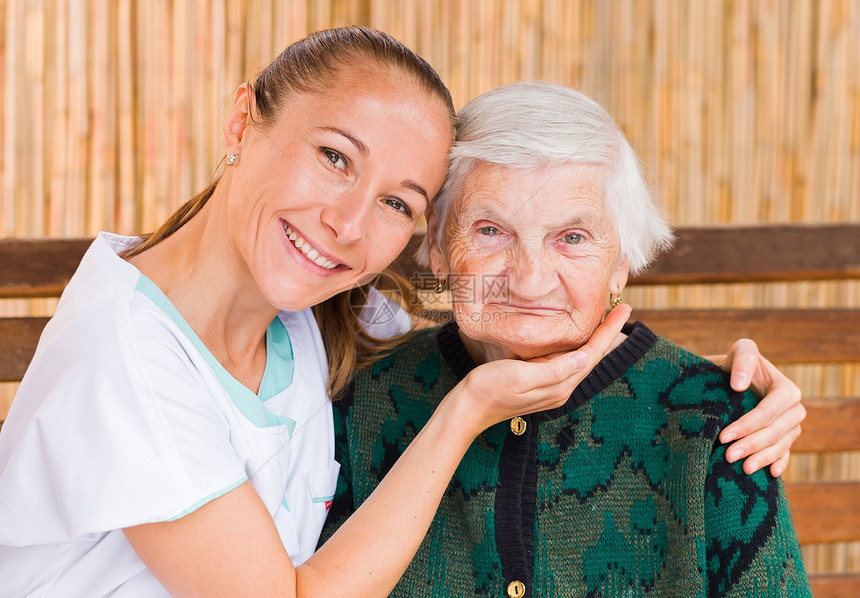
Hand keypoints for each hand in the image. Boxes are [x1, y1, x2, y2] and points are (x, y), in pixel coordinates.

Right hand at [453, 304, 631, 434]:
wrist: (466, 409)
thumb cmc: (488, 390)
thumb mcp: (520, 377)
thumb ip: (553, 370)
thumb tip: (585, 358)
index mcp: (560, 386)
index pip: (593, 353)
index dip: (609, 330)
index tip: (624, 308)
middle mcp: (560, 388)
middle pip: (592, 355)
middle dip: (608, 332)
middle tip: (621, 308)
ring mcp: (550, 386)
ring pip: (580, 358)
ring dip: (595, 338)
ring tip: (607, 318)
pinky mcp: (539, 382)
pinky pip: (565, 361)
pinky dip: (576, 344)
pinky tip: (576, 335)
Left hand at [708, 339, 804, 476]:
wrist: (730, 379)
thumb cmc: (735, 364)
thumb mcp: (740, 352)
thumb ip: (743, 359)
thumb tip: (739, 385)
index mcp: (786, 389)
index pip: (769, 411)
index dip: (748, 425)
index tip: (724, 436)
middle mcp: (793, 409)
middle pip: (776, 431)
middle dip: (752, 444)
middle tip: (728, 456)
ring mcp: (790, 426)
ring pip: (780, 445)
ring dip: (762, 458)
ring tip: (743, 468)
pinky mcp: (784, 438)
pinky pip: (785, 453)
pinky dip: (779, 463)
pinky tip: (770, 473)